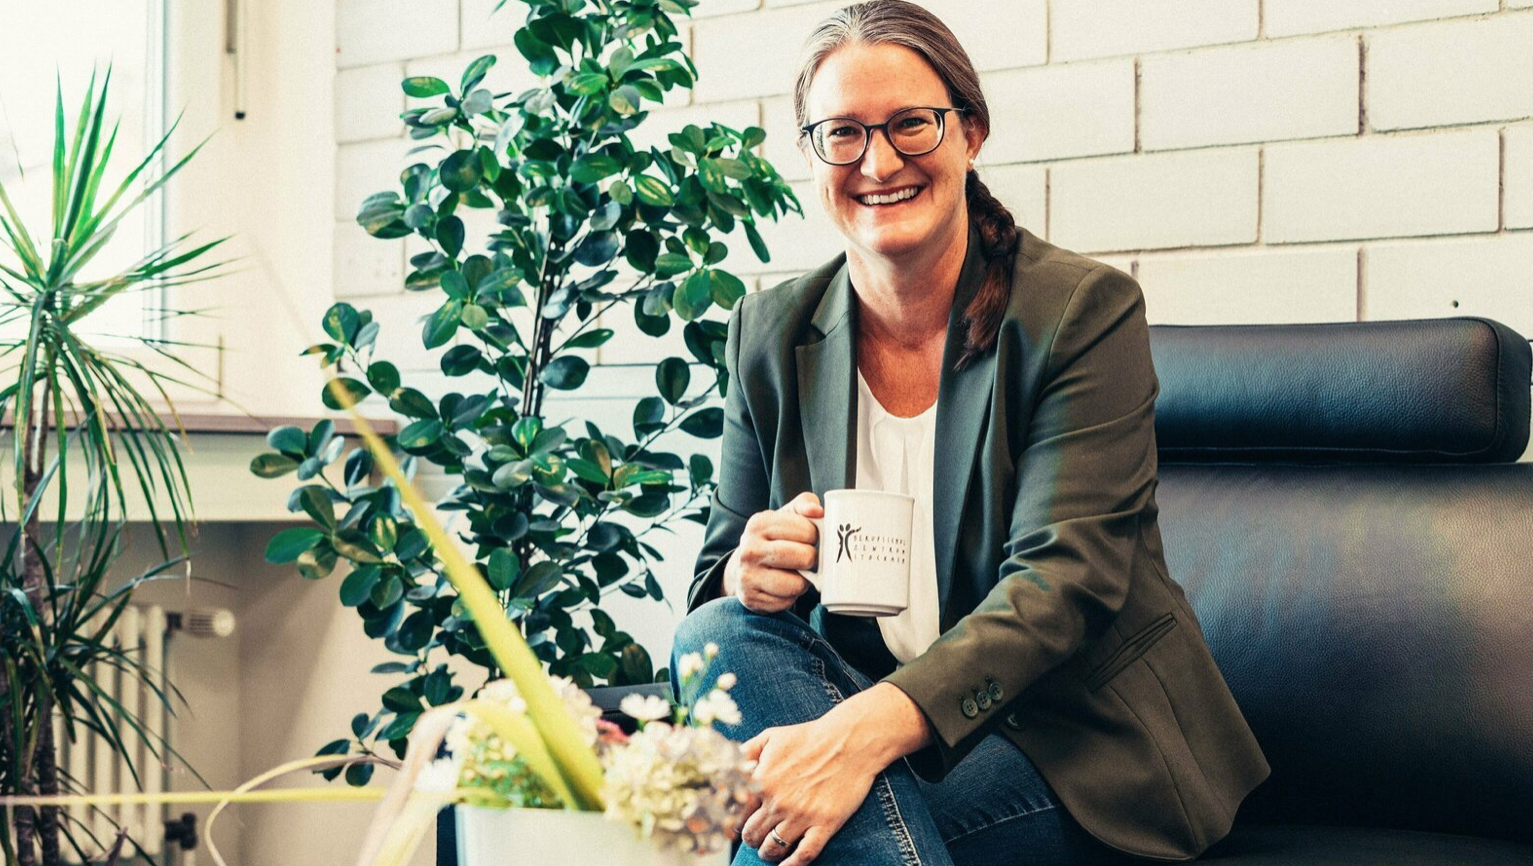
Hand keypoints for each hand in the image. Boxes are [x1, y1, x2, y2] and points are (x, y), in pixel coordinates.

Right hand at [725, 491, 822, 612]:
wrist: (743, 566)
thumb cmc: (774, 539)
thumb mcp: (786, 516)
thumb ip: (804, 504)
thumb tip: (818, 511)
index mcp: (759, 523)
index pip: (807, 531)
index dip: (815, 537)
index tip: (809, 538)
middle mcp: (749, 549)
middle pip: (804, 557)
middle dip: (811, 559)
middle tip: (806, 558)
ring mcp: (747, 576)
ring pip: (797, 584)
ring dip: (803, 582)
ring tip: (794, 573)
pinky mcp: (751, 599)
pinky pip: (787, 602)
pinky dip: (790, 597)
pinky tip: (782, 587)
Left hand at [734, 684, 932, 864]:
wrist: (850, 740)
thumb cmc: (810, 736)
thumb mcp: (771, 736)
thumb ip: (746, 753)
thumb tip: (728, 767)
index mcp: (761, 782)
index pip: (736, 815)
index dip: (736, 823)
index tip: (739, 826)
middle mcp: (777, 802)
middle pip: (752, 835)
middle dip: (751, 839)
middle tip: (756, 837)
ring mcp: (801, 816)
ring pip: (773, 849)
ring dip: (767, 853)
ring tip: (769, 851)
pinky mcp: (824, 824)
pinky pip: (804, 855)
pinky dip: (792, 865)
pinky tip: (786, 865)